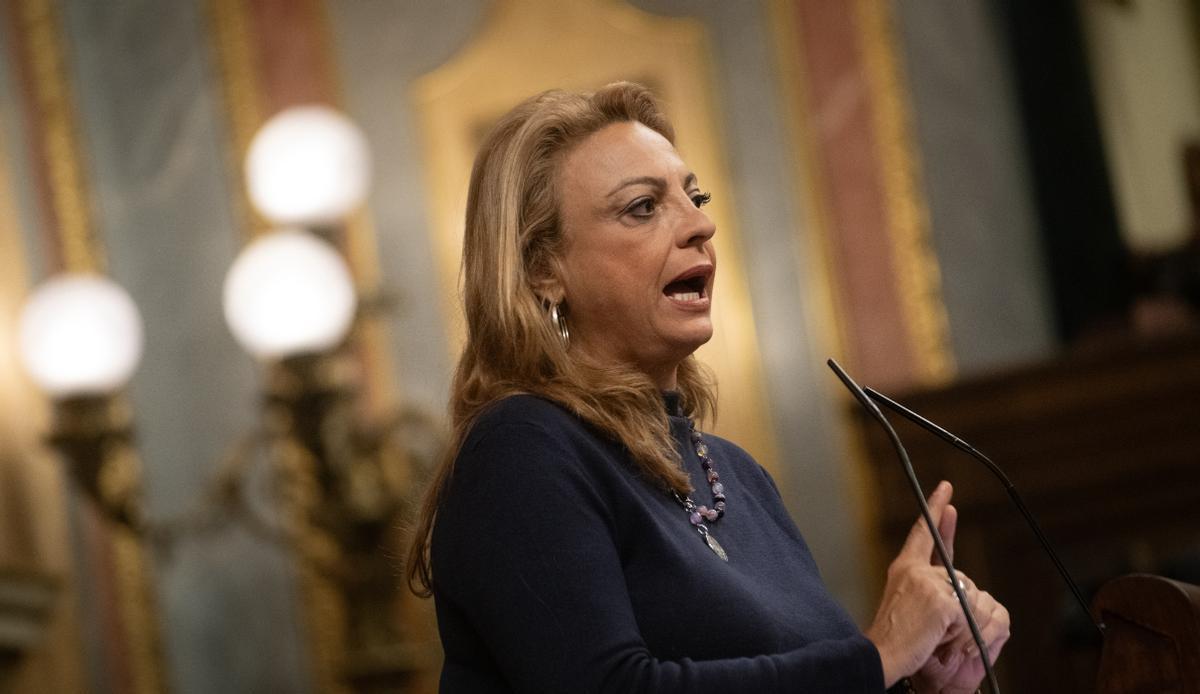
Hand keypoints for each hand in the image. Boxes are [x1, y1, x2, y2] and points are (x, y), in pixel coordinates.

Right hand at [911, 494, 1011, 692]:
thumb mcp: (909, 603)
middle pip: (961, 579)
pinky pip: (970, 617)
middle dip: (961, 610)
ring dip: (961, 625)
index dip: (936, 509)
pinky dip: (962, 634)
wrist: (882, 656)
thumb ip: (930, 586)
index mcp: (904, 568)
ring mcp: (929, 583)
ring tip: (934, 636)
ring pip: (970, 599)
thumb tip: (959, 584)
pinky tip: (939, 639)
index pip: (924, 533)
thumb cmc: (894, 638)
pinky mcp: (943, 601)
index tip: (946, 489)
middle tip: (934, 630)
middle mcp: (915, 570)